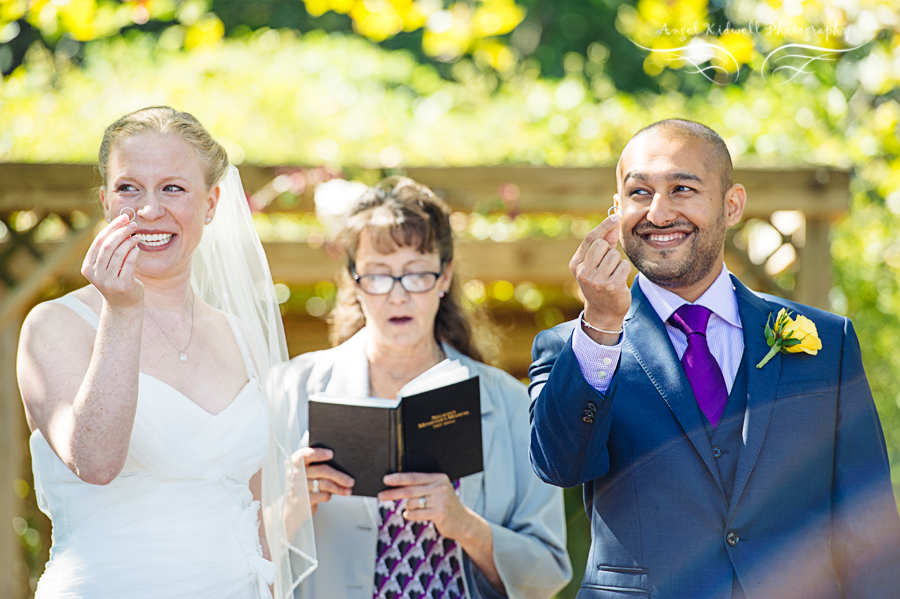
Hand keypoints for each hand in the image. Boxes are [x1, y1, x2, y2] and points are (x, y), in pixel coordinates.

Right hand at [81, 214, 142, 307]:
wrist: (123, 305)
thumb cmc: (116, 279)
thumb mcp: (107, 265)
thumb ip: (110, 248)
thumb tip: (122, 223)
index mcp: (87, 267)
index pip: (98, 242)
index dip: (112, 227)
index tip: (124, 218)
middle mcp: (95, 274)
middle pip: (108, 246)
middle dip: (121, 232)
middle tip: (133, 225)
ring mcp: (107, 281)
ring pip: (119, 253)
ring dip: (130, 242)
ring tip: (137, 237)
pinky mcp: (122, 285)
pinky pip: (129, 263)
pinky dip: (134, 252)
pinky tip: (137, 248)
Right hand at [292, 447, 353, 514]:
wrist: (293, 505)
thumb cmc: (305, 482)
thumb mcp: (307, 471)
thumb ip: (317, 464)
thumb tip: (341, 464)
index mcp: (295, 462)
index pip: (305, 454)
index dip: (318, 453)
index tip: (331, 454)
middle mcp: (295, 473)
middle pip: (322, 470)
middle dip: (339, 476)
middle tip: (351, 481)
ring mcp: (298, 487)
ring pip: (325, 484)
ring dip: (339, 488)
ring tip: (348, 490)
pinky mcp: (303, 499)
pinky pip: (322, 495)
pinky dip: (329, 496)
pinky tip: (331, 495)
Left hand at [378, 472, 474, 540]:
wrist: (464, 522)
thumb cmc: (446, 506)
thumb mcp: (438, 491)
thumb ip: (422, 487)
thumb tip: (398, 485)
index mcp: (438, 478)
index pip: (414, 477)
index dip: (399, 478)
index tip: (386, 479)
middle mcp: (440, 487)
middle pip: (410, 490)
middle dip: (393, 493)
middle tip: (381, 495)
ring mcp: (440, 500)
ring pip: (412, 503)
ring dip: (407, 507)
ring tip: (414, 509)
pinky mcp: (439, 513)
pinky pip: (415, 514)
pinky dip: (409, 515)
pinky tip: (410, 514)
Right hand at [569, 214, 630, 343]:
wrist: (603, 312)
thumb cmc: (600, 283)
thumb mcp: (596, 264)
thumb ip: (605, 242)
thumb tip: (614, 218)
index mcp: (575, 264)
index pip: (589, 239)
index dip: (603, 226)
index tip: (615, 216)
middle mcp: (583, 272)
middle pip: (602, 244)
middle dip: (610, 250)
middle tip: (608, 265)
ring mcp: (596, 280)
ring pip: (615, 255)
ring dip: (617, 263)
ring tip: (612, 275)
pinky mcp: (611, 286)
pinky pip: (624, 265)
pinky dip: (624, 271)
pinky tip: (618, 281)